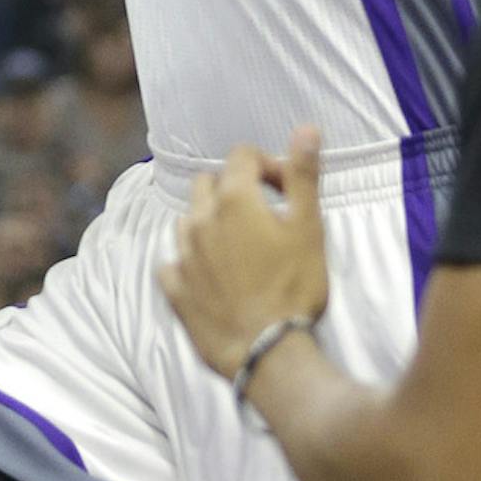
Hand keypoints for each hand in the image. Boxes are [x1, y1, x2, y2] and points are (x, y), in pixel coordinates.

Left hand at [160, 130, 328, 380]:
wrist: (269, 351)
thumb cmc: (294, 287)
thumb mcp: (309, 227)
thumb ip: (303, 175)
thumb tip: (306, 129)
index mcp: (232, 199)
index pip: (242, 156)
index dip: (267, 165)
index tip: (286, 189)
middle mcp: (199, 220)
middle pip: (208, 183)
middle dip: (233, 188)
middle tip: (262, 214)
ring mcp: (182, 255)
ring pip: (187, 220)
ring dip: (209, 222)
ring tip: (237, 245)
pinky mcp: (175, 288)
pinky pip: (172, 263)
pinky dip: (187, 261)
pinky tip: (207, 274)